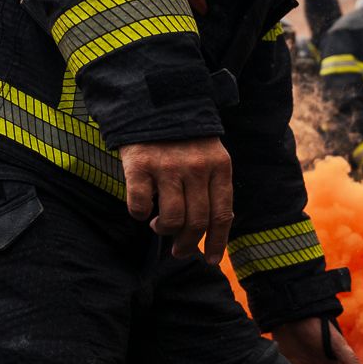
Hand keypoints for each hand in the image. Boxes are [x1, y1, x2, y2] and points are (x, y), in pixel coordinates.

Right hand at [121, 137, 233, 261]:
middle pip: (197, 222)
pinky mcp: (140, 165)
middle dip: (188, 244)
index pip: (222, 215)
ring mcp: (168, 166)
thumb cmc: (184, 138)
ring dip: (165, 231)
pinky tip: (142, 209)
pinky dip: (140, 214)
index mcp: (219, 167)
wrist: (154, 103)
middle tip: (179, 250)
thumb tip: (211, 232)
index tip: (212, 260)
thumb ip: (212, 187)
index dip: (218, 242)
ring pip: (172, 219)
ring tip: (159, 226)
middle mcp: (197, 167)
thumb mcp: (209, 156)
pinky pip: (141, 206)